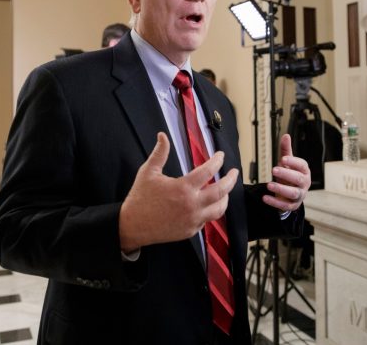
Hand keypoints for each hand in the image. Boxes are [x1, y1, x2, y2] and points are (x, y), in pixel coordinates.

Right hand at [119, 132, 238, 252]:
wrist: (132, 226)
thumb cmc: (140, 198)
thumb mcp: (148, 172)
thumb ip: (160, 153)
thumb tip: (162, 135)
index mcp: (183, 188)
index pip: (208, 171)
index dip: (217, 161)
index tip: (220, 156)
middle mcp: (191, 205)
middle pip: (221, 191)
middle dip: (231, 180)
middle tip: (234, 172)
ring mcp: (192, 220)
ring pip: (219, 209)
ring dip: (225, 198)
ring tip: (226, 191)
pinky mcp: (190, 231)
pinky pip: (206, 221)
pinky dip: (210, 211)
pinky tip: (209, 205)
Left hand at [263, 134, 309, 211]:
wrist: (290, 193)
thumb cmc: (289, 174)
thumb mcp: (287, 162)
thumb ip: (286, 150)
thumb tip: (285, 135)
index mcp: (304, 171)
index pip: (302, 165)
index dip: (293, 162)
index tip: (283, 158)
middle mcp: (304, 183)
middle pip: (298, 179)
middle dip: (287, 174)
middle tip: (274, 169)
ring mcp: (299, 195)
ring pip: (293, 193)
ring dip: (281, 189)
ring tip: (269, 185)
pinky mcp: (292, 205)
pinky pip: (285, 205)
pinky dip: (275, 202)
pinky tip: (265, 198)